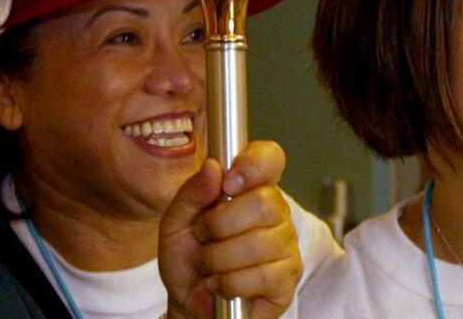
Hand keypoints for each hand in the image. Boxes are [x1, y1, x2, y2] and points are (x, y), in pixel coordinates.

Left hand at [158, 140, 301, 318]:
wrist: (189, 303)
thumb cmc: (187, 260)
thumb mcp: (175, 223)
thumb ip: (191, 193)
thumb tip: (213, 168)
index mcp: (248, 189)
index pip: (270, 158)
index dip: (254, 163)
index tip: (229, 182)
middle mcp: (274, 212)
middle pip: (265, 202)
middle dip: (220, 225)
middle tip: (204, 237)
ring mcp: (285, 245)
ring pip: (260, 243)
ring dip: (218, 259)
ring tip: (208, 265)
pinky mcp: (287, 278)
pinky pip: (264, 275)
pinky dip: (230, 283)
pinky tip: (220, 285)